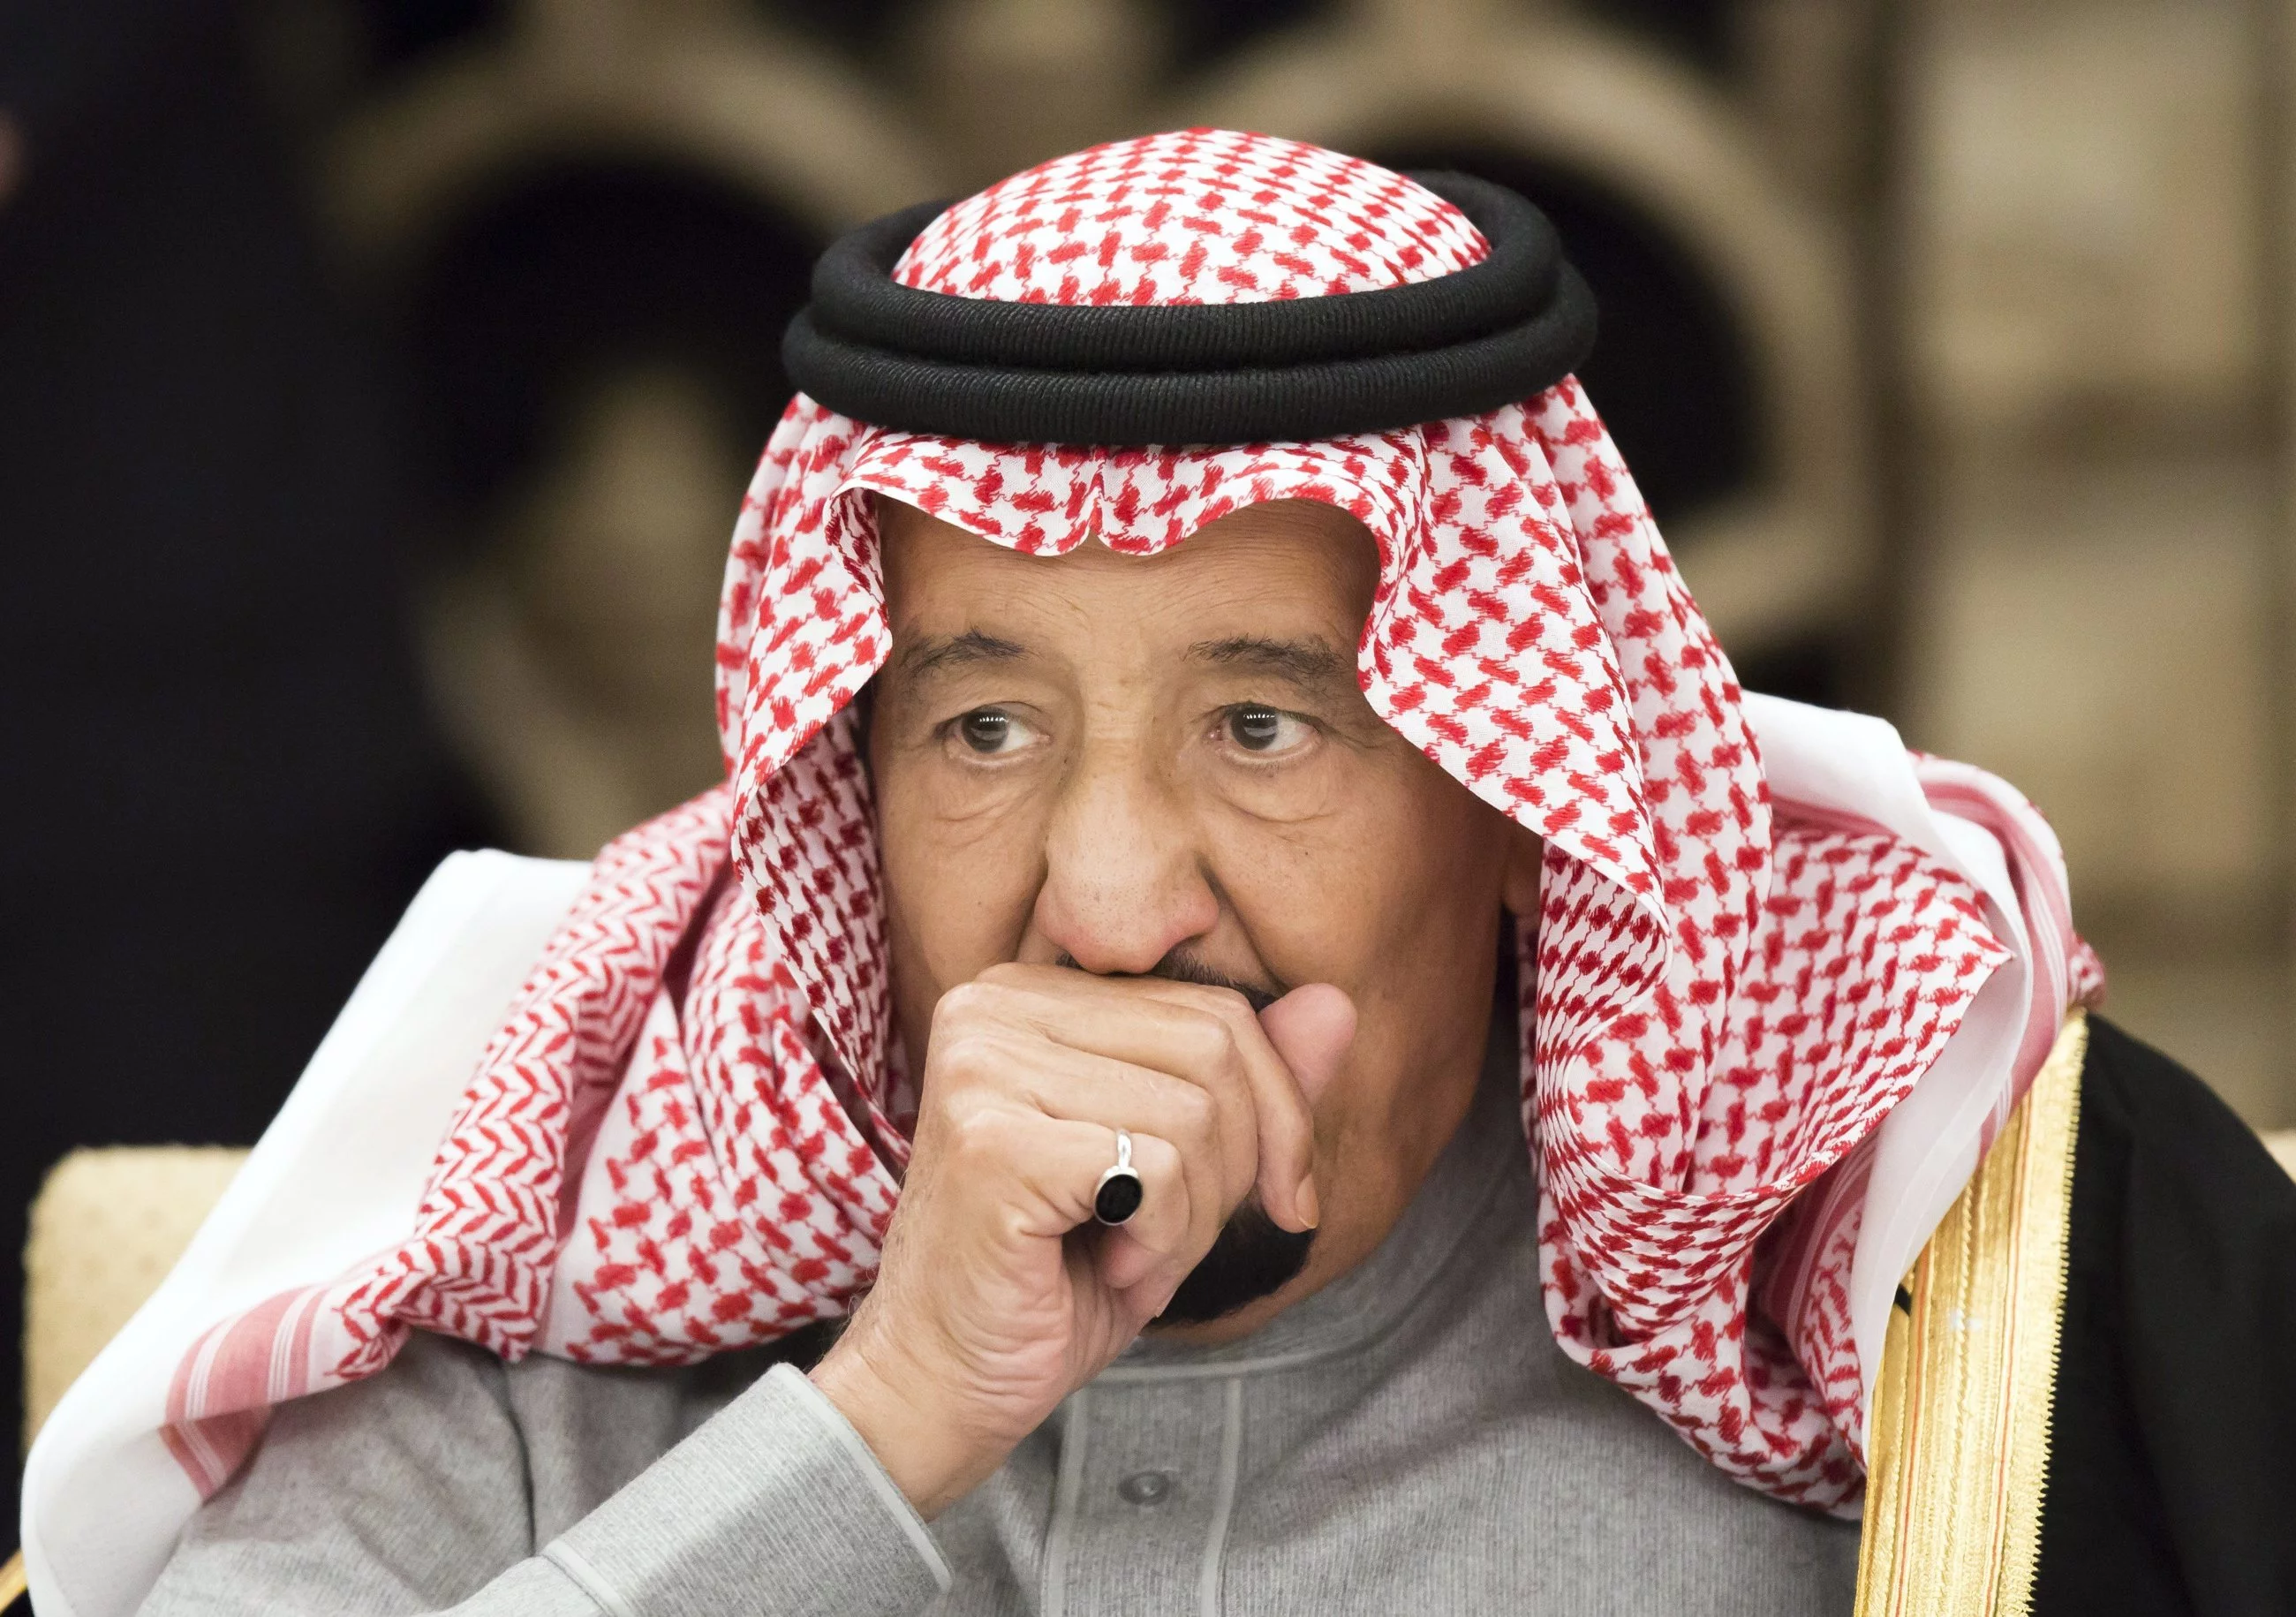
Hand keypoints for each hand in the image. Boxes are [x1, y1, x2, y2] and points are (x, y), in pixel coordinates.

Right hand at [808, 963, 1354, 1516]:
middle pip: (1216, 1049)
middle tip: (1171, 1239)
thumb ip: (1249, 1083)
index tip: (1277, 1198)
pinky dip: (1162, 1244)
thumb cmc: (1055, 1276)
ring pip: (1195, 1114)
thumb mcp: (1178, 1171)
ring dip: (1193, 1219)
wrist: (944, 1383)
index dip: (1277, 1114)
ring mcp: (984, 1067)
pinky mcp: (993, 1141)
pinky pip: (1160, 1172)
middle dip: (1236, 1168)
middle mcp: (993, 1005)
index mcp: (1030, 992)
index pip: (1216, 1010)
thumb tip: (1336, 1004)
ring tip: (1125, 1256)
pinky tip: (1104, 1268)